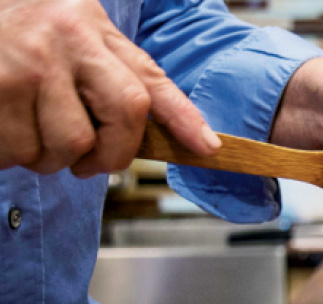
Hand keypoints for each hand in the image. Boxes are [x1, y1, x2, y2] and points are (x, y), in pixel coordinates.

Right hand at [0, 0, 219, 176]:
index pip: (146, 84)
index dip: (182, 119)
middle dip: (98, 158)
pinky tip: (8, 125)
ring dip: (45, 156)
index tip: (208, 147)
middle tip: (81, 156)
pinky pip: (15, 150)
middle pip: (105, 129)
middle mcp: (63, 43)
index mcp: (93, 31)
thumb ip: (133, 79)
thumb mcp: (89, 37)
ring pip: (58, 148)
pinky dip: (12, 152)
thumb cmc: (36, 30)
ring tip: (33, 128)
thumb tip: (191, 140)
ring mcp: (23, 65)